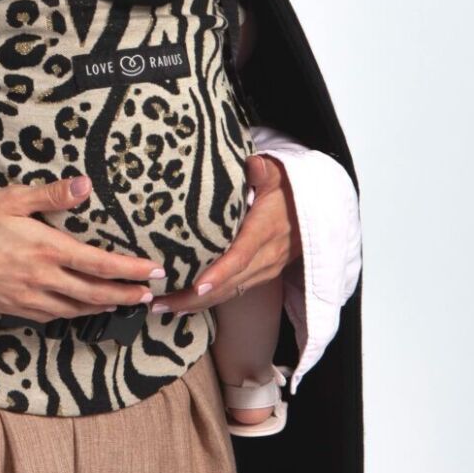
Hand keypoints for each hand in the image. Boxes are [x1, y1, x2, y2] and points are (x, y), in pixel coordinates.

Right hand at [0, 175, 165, 323]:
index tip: (156, 271)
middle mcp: (43, 279)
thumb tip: (85, 185)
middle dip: (126, 294)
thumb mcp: (10, 198)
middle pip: (96, 293)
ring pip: (76, 309)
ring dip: (103, 307)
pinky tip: (77, 310)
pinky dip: (73, 315)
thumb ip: (50, 195)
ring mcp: (28, 298)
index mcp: (48, 249)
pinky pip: (52, 316)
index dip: (132, 270)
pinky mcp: (12, 307)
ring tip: (122, 303)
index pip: (102, 264)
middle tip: (149, 294)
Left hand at [151, 154, 301, 313]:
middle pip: (230, 282)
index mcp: (266, 230)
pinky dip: (209, 302)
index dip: (220, 273)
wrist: (314, 211)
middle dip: (194, 297)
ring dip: (197, 304)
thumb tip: (254, 164)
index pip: (242, 256)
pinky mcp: (262, 275)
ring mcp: (266, 269)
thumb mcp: (279, 176)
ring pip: (230, 292)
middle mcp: (267, 255)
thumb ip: (264, 171)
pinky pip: (234, 292)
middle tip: (159, 302)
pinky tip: (184, 306)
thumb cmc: (288, 190)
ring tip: (162, 308)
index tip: (198, 286)